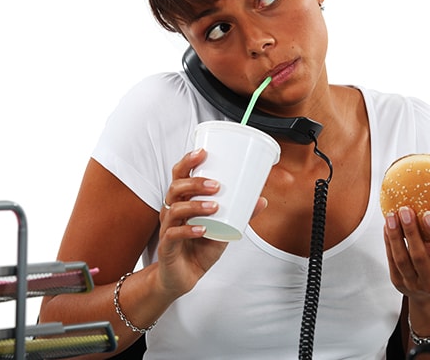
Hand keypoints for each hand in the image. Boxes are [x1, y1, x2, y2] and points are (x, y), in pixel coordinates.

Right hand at [156, 148, 266, 298]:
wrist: (183, 277)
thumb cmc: (200, 248)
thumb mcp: (224, 228)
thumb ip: (241, 214)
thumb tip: (262, 200)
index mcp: (183, 201)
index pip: (179, 175)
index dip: (188, 161)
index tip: (203, 152)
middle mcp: (172, 211)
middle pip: (175, 187)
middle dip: (195, 182)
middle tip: (216, 185)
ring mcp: (167, 228)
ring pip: (174, 208)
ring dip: (195, 204)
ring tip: (215, 206)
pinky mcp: (167, 246)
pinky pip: (173, 234)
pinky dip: (189, 230)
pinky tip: (203, 229)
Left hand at [383, 206, 429, 300]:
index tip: (429, 214)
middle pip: (419, 256)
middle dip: (411, 231)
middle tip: (406, 210)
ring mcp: (414, 284)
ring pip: (401, 259)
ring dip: (395, 235)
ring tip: (392, 216)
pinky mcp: (398, 282)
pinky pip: (391, 260)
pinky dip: (388, 241)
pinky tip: (387, 227)